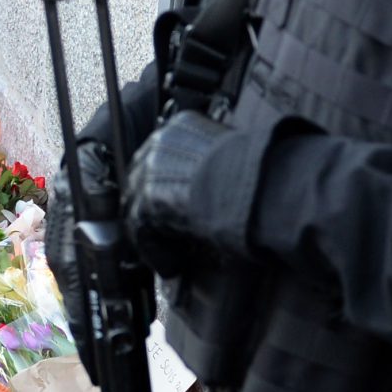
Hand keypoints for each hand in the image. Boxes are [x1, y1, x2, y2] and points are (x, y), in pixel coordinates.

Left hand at [122, 111, 250, 275]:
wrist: (252, 184)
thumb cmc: (254, 170)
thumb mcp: (230, 154)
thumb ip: (211, 163)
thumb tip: (212, 182)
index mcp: (179, 127)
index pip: (158, 155)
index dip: (162, 182)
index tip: (172, 200)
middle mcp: (158, 144)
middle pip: (140, 178)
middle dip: (150, 206)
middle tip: (165, 229)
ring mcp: (149, 171)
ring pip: (137, 205)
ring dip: (153, 232)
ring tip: (170, 253)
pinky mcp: (148, 201)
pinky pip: (141, 230)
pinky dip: (156, 251)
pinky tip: (171, 265)